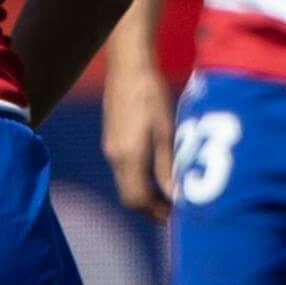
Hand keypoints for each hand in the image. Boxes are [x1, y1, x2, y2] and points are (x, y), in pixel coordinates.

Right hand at [102, 59, 176, 220]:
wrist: (128, 66)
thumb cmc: (150, 93)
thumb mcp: (166, 130)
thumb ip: (167, 164)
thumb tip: (174, 194)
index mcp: (129, 155)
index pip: (137, 199)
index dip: (155, 213)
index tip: (175, 217)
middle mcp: (115, 156)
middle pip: (129, 197)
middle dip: (150, 209)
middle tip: (173, 212)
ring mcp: (110, 148)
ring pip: (125, 185)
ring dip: (144, 196)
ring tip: (168, 197)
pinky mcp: (111, 140)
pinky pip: (123, 172)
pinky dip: (138, 182)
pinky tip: (156, 176)